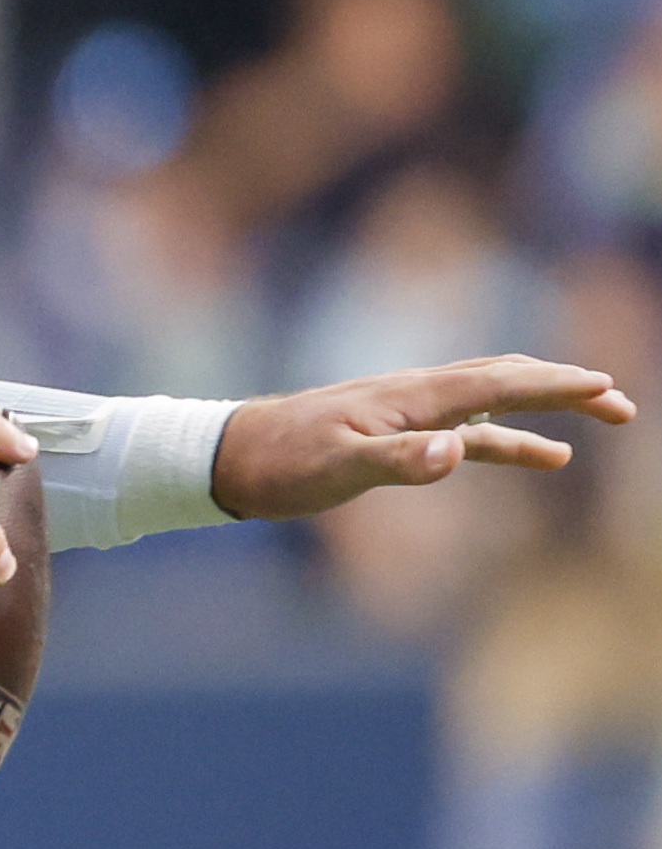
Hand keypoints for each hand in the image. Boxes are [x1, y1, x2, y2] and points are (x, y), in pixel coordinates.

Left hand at [209, 353, 635, 519]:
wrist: (226, 456)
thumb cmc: (279, 464)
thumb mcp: (338, 469)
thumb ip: (399, 462)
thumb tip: (457, 453)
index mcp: (412, 398)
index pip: (500, 384)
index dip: (556, 386)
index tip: (608, 388)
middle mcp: (416, 395)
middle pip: (508, 379)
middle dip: (567, 386)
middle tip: (623, 402)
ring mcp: (408, 413)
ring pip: (495, 400)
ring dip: (549, 408)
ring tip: (603, 418)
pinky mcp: (396, 434)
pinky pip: (471, 431)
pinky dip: (511, 439)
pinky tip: (543, 456)